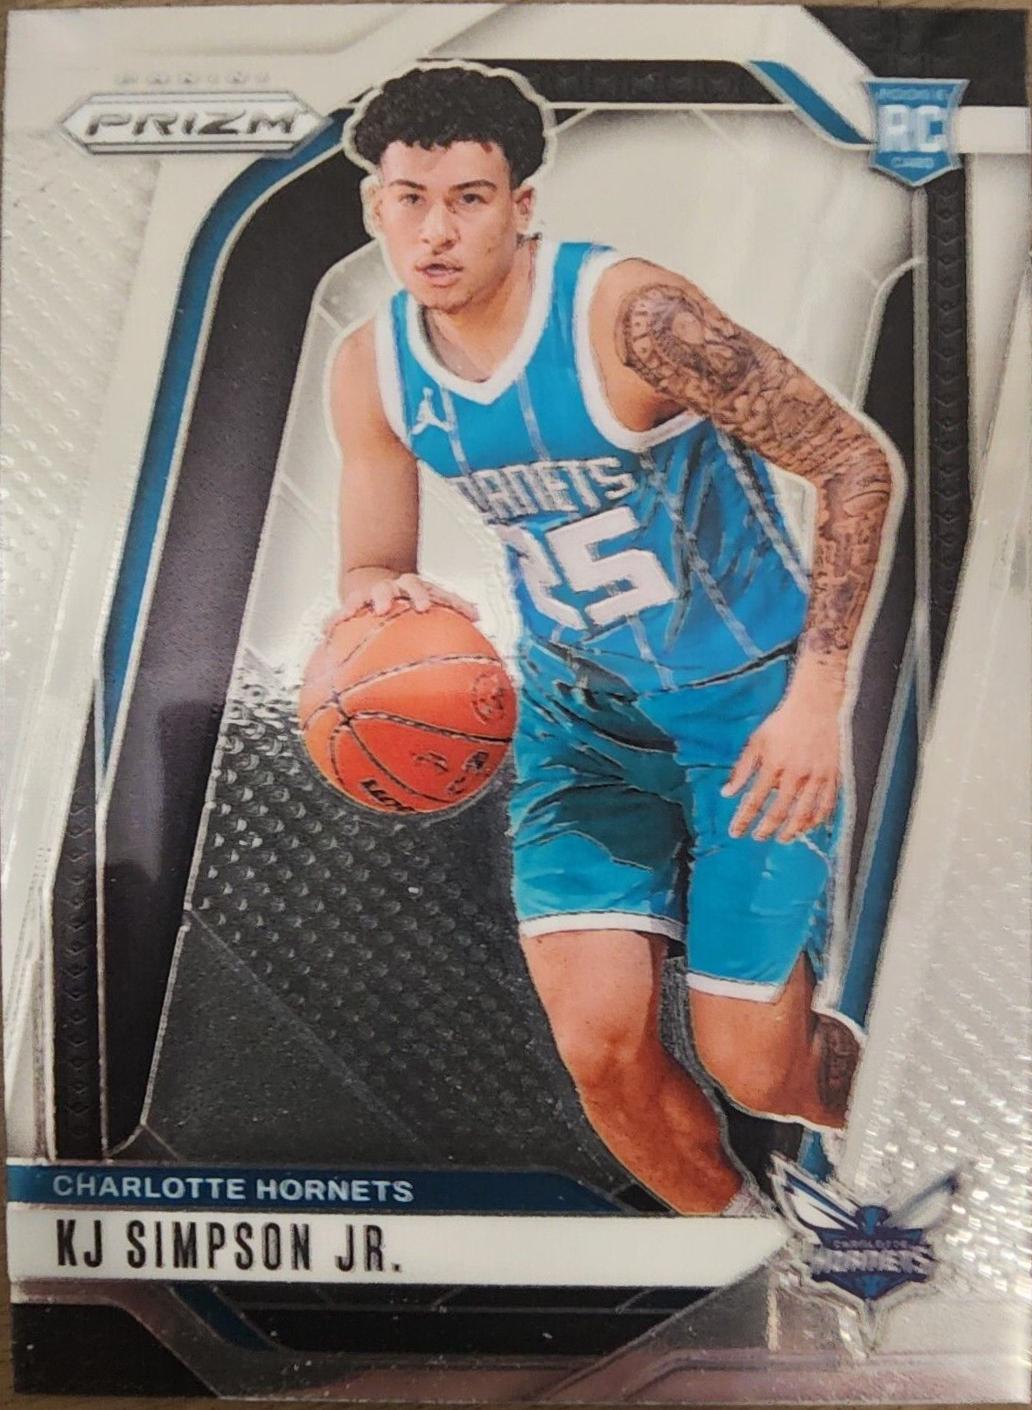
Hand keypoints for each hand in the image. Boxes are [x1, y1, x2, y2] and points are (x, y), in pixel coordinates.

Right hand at [334, 572, 478, 623]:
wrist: (377, 580)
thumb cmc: (411, 601)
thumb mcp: (431, 601)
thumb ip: (455, 607)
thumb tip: (480, 617)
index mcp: (415, 588)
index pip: (423, 588)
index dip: (424, 596)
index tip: (424, 608)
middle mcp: (394, 587)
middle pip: (390, 588)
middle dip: (389, 595)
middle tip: (385, 608)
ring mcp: (372, 594)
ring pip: (365, 596)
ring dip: (358, 604)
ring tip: (350, 615)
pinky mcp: (353, 603)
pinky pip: (342, 612)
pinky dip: (335, 620)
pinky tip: (326, 629)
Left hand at [722, 684, 840, 842]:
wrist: (816, 706)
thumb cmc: (782, 723)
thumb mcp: (756, 741)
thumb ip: (741, 769)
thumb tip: (726, 793)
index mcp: (773, 764)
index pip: (754, 800)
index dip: (744, 820)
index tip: (736, 832)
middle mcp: (795, 774)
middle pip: (779, 811)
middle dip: (766, 829)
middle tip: (758, 837)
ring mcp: (816, 776)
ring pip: (803, 813)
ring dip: (791, 830)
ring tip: (782, 839)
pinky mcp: (832, 776)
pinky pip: (826, 805)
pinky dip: (816, 820)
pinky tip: (807, 827)